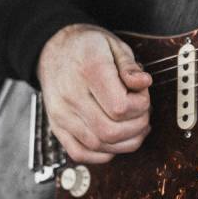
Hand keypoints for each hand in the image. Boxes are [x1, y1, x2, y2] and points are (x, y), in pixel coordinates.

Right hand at [36, 24, 151, 163]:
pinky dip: (102, 153)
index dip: (140, 106)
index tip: (142, 95)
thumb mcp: (114, 45)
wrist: (54, 48)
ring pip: (98, 146)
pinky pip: (79, 153)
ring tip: (133, 125)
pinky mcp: (56, 126)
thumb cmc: (87, 47)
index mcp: (88, 71)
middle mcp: (70, 96)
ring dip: (124, 142)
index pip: (120, 107)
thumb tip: (144, 83)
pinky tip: (114, 140)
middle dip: (136, 127)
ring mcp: (61, 114)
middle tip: (142, 113)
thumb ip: (130, 66)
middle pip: (110, 131)